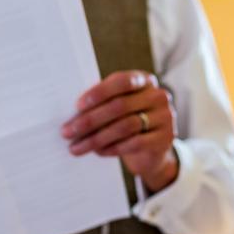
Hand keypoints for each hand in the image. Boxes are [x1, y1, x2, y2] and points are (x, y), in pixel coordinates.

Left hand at [62, 71, 178, 191]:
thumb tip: (73, 111)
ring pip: (125, 126)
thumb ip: (103, 102)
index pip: (122, 81)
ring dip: (96, 138)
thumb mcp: (118, 107)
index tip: (77, 106)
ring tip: (77, 147)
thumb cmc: (127, 121)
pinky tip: (99, 152)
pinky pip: (134, 143)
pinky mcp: (165, 138)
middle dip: (90, 120)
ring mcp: (165, 117)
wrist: (152, 149)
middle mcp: (158, 96)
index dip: (99, 92)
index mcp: (144, 80)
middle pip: (120, 106)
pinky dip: (113, 148)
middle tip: (68, 131)